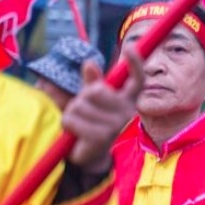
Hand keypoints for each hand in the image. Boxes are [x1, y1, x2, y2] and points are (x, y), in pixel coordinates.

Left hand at [64, 44, 144, 172]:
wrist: (90, 156)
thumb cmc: (90, 124)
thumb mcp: (90, 101)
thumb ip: (91, 83)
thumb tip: (89, 63)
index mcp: (127, 100)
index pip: (137, 80)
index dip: (136, 64)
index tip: (130, 48)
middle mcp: (126, 112)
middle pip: (95, 91)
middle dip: (81, 99)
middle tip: (84, 112)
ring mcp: (115, 125)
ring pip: (79, 105)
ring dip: (72, 114)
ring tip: (79, 125)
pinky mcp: (101, 136)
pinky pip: (72, 119)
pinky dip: (67, 124)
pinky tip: (75, 134)